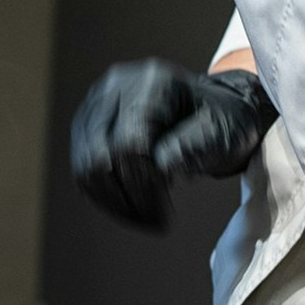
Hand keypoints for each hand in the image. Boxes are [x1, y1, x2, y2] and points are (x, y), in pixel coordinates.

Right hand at [70, 59, 276, 227]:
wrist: (214, 109)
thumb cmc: (222, 120)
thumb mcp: (222, 132)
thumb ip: (193, 146)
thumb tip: (160, 167)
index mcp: (151, 83)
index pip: (129, 143)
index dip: (142, 185)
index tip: (163, 212)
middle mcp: (115, 88)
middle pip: (100, 155)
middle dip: (126, 197)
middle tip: (154, 221)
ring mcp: (96, 105)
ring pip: (85, 165)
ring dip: (112, 201)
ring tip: (143, 217)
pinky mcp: (87, 124)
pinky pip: (82, 168)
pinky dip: (102, 195)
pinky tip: (128, 208)